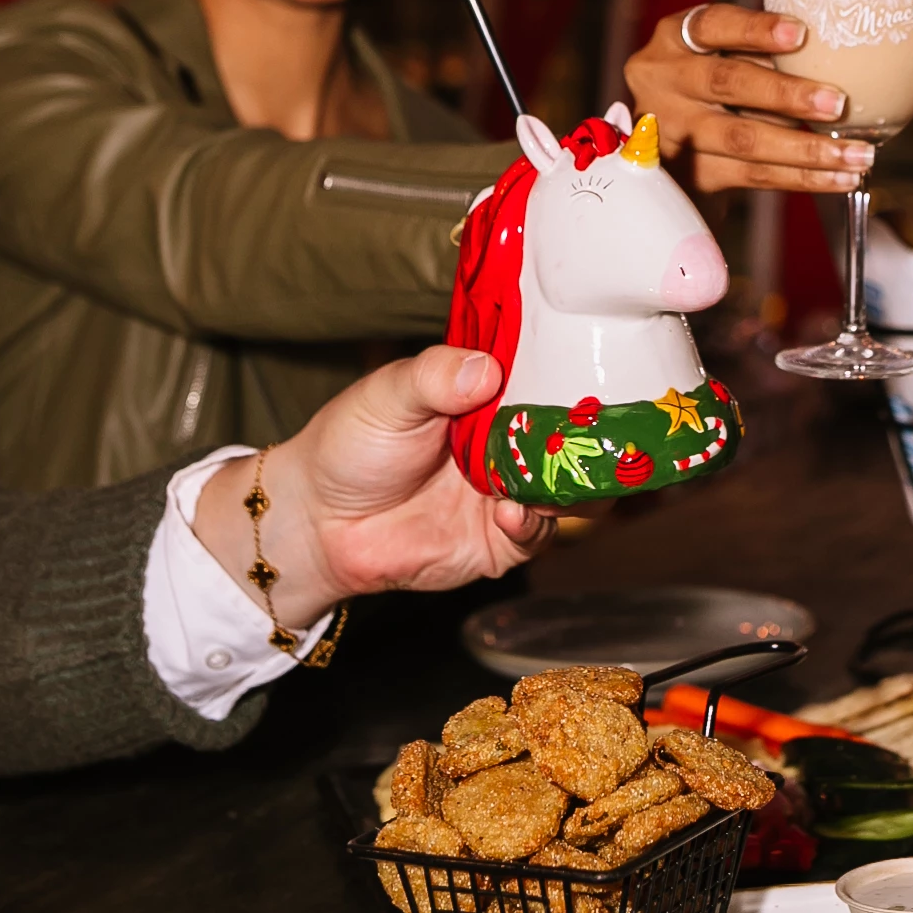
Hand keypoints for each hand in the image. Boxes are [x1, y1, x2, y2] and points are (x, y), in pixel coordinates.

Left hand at [191, 347, 554, 627]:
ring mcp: (507, 494)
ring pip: (567, 491)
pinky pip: (536, 536)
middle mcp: (509, 446)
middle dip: (590, 439)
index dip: (575, 380)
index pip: (549, 383)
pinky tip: (510, 513)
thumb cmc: (349, 447)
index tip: (594, 375)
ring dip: (571, 486)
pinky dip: (533, 524)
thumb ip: (434, 376)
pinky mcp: (498, 543)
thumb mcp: (388, 395)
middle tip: (590, 435)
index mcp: (489, 399)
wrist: (318, 522)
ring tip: (553, 480)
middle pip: (572, 441)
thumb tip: (486, 370)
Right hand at [625, 4, 873, 193]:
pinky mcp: (692, 174)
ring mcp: (673, 132)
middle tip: (838, 103)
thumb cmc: (711, 85)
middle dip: (787, 94)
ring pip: (744, 139)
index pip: (712, 25)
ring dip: (807, 149)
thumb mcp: (722, 56)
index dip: (754, 29)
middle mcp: (664, 82)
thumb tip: (840, 63)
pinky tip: (839, 177)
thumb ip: (763, 54)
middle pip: (727, 84)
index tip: (800, 33)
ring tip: (856, 154)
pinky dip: (802, 177)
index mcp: (674, 39)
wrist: (661, 146)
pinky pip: (754, 176)